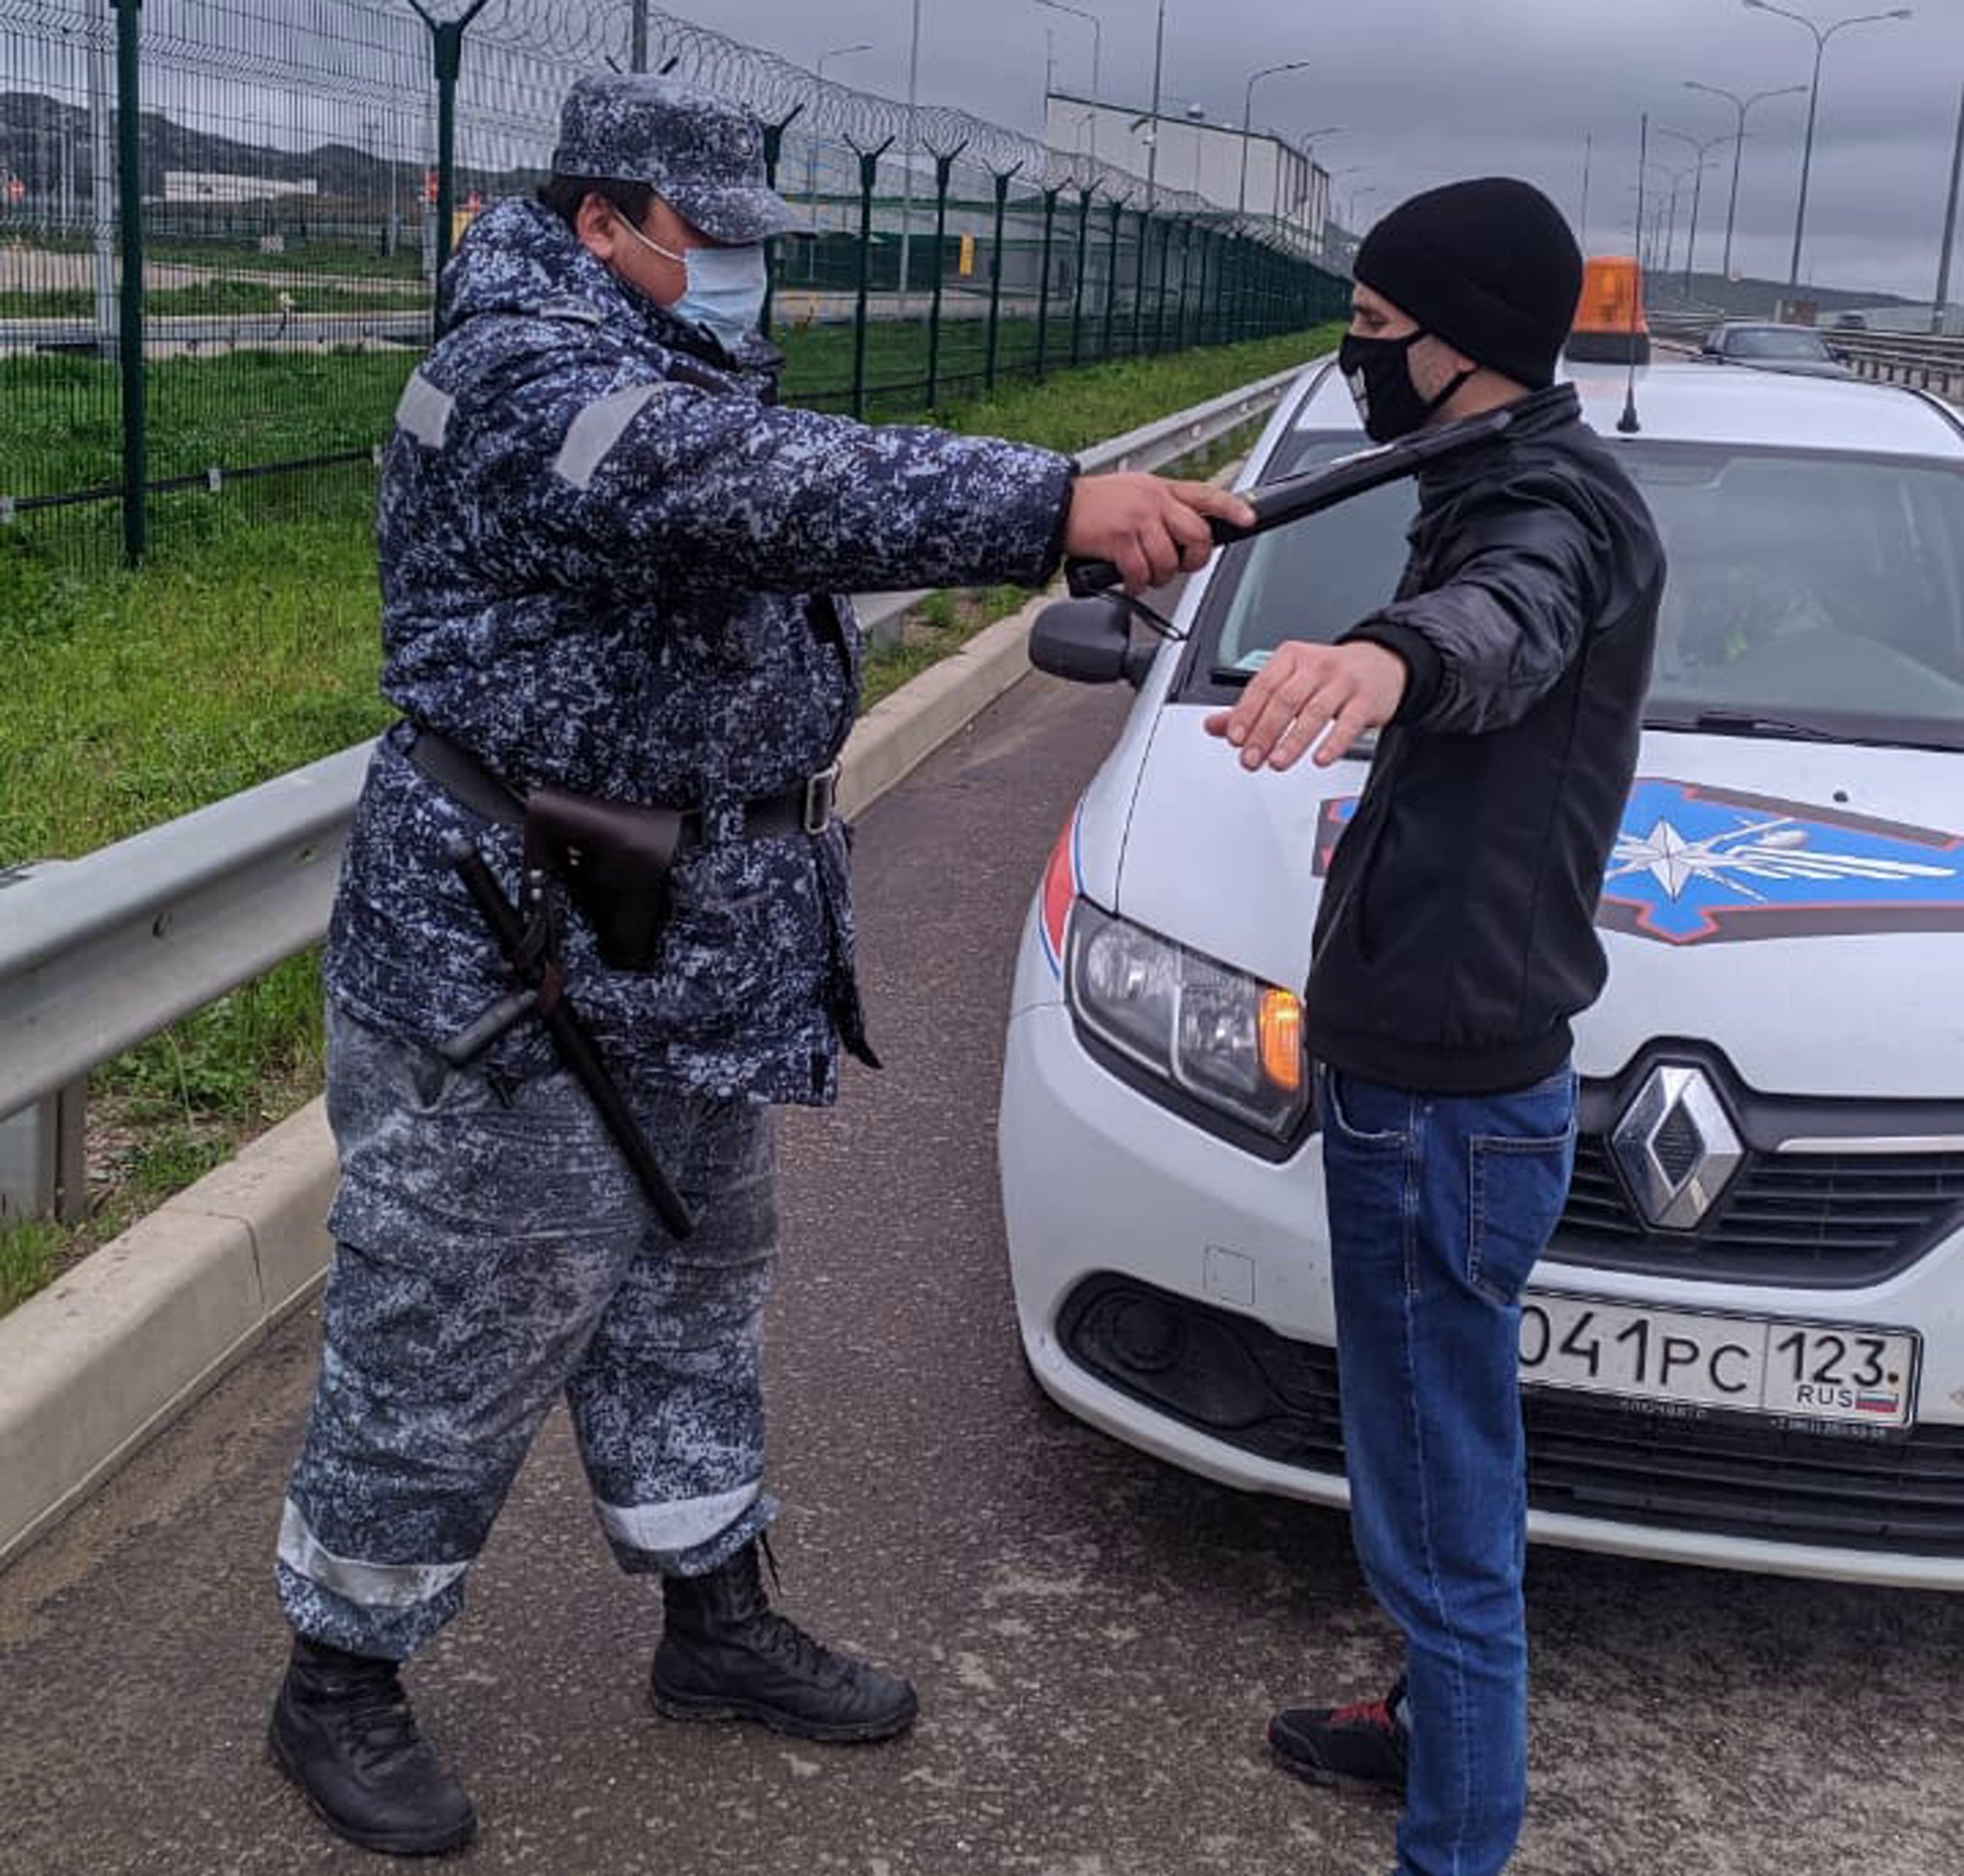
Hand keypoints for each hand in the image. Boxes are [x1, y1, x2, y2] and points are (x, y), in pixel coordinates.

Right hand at [1063, 474, 1256, 594]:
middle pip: (1196, 533)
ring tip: (1144, 575)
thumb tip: (1184, 532)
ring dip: (1159, 576)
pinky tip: (1129, 581)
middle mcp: (1153, 501)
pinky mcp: (1120, 539)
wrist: (1058, 506)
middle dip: (1193, 558)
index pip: (1206, 494)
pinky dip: (1137, 584)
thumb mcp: (1134, 492)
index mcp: (1161, 488)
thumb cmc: (1095, 504)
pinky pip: (1141, 572)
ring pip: (1169, 560)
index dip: (1232, 507)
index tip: (1248, 519)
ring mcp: (1137, 519)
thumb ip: (1162, 507)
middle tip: (1181, 566)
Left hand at [1203, 639, 1409, 771]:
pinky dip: (1333, 743)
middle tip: (1251, 759)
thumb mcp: (1287, 681)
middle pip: (1285, 700)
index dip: (1246, 713)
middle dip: (1265, 732)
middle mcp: (1316, 666)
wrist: (1381, 664)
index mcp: (1290, 658)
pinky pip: (1348, 723)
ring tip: (1278, 762)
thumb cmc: (1327, 675)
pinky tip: (1319, 759)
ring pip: (1314, 712)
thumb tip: (1213, 726)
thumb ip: (1251, 706)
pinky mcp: (1366, 701)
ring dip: (1293, 741)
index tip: (1234, 739)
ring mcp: (1343, 682)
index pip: (1262, 686)